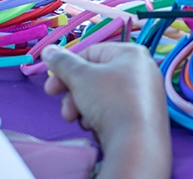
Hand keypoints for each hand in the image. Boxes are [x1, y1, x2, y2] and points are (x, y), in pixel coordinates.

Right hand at [42, 43, 169, 176]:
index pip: (91, 53)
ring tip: (80, 119)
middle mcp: (141, 71)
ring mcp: (143, 95)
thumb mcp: (80, 77)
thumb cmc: (111, 101)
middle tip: (64, 108)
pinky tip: (95, 127)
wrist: (136, 142)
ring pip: (101, 96)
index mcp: (131, 54)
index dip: (68, 68)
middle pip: (95, 77)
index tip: (51, 83)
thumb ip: (62, 63)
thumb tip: (49, 50)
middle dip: (74, 93)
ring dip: (83, 108)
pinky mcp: (141, 117)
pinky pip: (113, 112)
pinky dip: (99, 118)